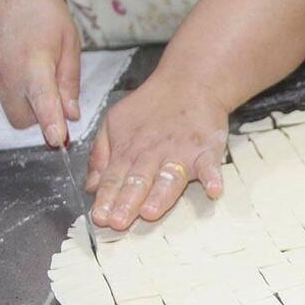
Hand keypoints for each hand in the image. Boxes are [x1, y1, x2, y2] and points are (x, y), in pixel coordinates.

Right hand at [0, 0, 79, 146]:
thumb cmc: (37, 6)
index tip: (57, 141)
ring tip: (32, 64)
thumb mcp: (68, 40)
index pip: (43, 103)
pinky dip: (11, 84)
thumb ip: (70, 81)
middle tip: (51, 95)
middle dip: (38, 118)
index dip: (51, 125)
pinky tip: (16, 58)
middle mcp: (5, 73)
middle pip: (22, 120)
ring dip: (24, 97)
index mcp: (33, 64)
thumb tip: (72, 114)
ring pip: (9, 105)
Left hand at [87, 74, 227, 230]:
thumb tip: (90, 186)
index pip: (114, 178)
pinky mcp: (207, 150)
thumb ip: (101, 155)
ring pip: (169, 176)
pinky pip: (211, 165)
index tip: (100, 218)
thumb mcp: (114, 122)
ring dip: (161, 195)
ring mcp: (181, 153)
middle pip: (138, 181)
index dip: (106, 198)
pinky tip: (213, 190)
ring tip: (152, 211)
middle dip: (127, 202)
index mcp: (129, 150)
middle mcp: (153, 154)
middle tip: (119, 222)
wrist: (190, 82)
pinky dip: (213, 177)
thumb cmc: (152, 107)